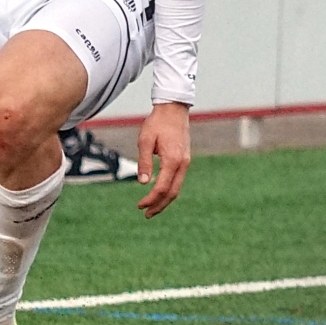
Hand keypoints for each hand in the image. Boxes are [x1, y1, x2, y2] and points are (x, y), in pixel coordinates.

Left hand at [135, 101, 191, 217]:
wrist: (173, 110)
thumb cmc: (157, 123)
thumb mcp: (145, 140)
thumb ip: (144, 162)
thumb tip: (143, 183)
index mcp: (173, 160)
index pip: (162, 187)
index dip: (151, 199)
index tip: (140, 206)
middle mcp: (182, 164)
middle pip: (172, 192)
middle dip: (159, 205)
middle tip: (146, 214)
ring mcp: (186, 163)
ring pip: (177, 188)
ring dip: (165, 200)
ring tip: (152, 208)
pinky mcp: (184, 160)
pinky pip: (178, 180)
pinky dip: (169, 190)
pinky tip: (159, 193)